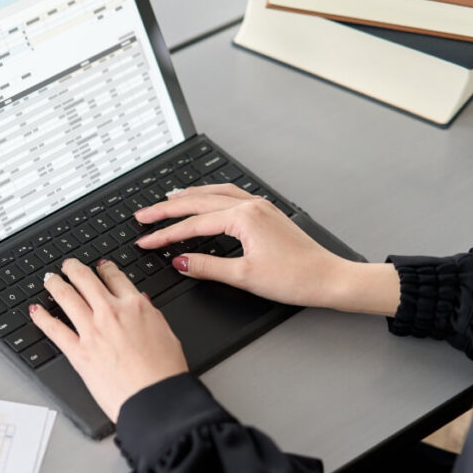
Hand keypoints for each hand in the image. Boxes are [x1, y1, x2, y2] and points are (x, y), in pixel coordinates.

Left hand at [30, 258, 188, 421]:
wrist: (154, 398)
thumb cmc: (165, 372)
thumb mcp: (166, 334)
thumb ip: (150, 315)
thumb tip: (140, 303)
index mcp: (136, 307)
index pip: (115, 278)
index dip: (104, 269)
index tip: (99, 267)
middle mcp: (111, 313)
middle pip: (85, 280)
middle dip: (74, 269)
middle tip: (68, 266)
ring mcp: (92, 331)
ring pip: (66, 296)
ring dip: (55, 284)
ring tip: (49, 280)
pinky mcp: (78, 352)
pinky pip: (54, 329)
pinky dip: (42, 317)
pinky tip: (36, 311)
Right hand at [134, 185, 399, 315]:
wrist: (329, 278)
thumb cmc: (295, 278)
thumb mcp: (244, 276)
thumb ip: (207, 267)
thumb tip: (180, 261)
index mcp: (244, 218)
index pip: (193, 224)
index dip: (165, 234)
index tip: (146, 242)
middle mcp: (251, 205)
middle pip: (198, 202)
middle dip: (167, 209)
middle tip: (143, 216)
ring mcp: (260, 206)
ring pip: (214, 193)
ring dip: (187, 197)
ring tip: (166, 201)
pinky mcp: (266, 213)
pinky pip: (230, 196)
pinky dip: (210, 196)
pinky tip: (204, 200)